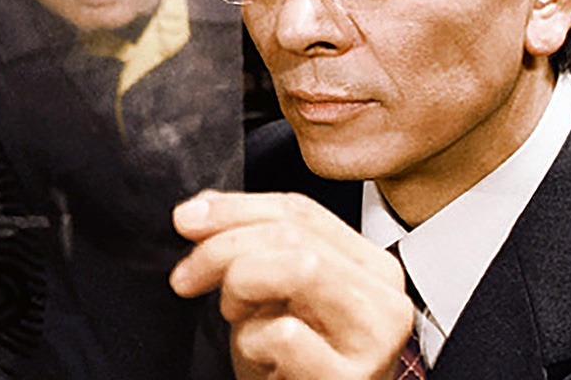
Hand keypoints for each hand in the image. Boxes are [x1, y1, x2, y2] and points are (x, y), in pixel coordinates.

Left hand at [169, 190, 413, 379]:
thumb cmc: (291, 365)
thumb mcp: (271, 295)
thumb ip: (248, 244)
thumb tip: (200, 209)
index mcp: (370, 267)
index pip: (300, 211)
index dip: (234, 208)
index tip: (186, 220)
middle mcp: (383, 298)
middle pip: (293, 234)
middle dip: (222, 247)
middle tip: (187, 277)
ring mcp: (372, 340)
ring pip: (299, 268)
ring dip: (242, 287)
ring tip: (234, 316)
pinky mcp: (349, 379)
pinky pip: (283, 334)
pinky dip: (250, 342)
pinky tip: (259, 359)